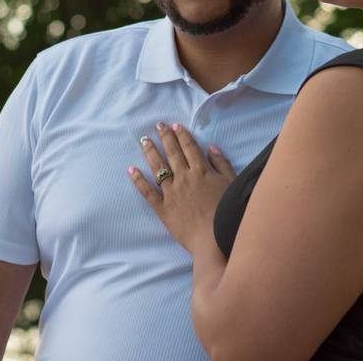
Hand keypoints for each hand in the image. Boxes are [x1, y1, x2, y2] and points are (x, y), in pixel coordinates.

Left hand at [129, 122, 235, 252]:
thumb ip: (222, 164)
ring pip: (158, 168)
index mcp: (201, 171)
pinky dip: (138, 180)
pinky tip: (131, 170)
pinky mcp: (162, 208)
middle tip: (157, 125)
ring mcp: (171, 192)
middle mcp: (184, 177)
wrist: (213, 238)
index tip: (175, 125)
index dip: (182, 135)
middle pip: (172, 153)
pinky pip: (147, 192)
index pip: (189, 147)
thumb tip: (211, 148)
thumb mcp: (231, 184)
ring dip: (150, 152)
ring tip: (144, 140)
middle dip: (165, 137)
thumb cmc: (226, 212)